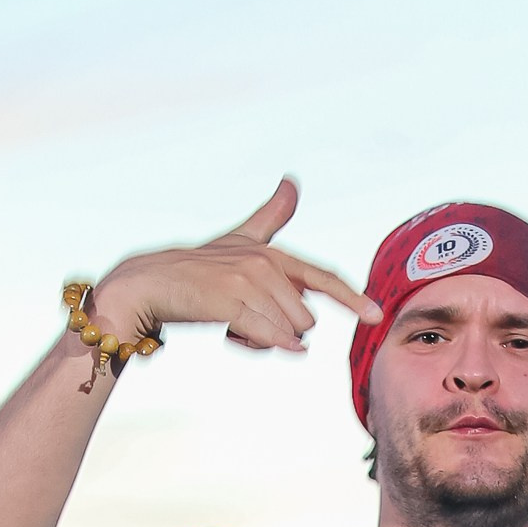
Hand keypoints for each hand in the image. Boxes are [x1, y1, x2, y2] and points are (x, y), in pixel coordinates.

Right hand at [88, 177, 382, 357]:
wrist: (149, 284)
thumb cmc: (198, 269)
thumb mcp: (240, 238)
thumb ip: (271, 216)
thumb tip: (291, 181)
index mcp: (272, 254)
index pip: (322, 278)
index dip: (352, 298)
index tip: (377, 316)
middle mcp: (265, 264)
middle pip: (305, 320)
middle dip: (281, 330)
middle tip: (246, 322)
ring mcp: (248, 282)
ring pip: (287, 332)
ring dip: (264, 340)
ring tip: (234, 327)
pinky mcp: (230, 302)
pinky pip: (268, 336)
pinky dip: (266, 345)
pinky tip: (242, 340)